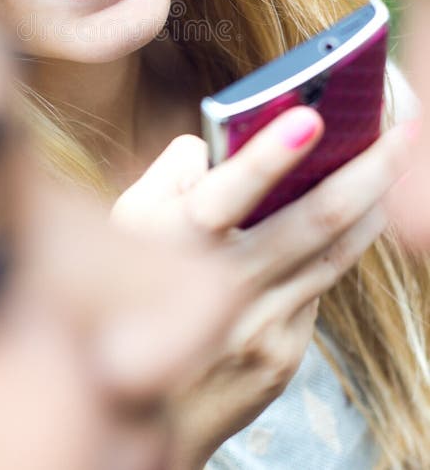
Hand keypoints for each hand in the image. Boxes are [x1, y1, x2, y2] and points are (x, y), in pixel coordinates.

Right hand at [111, 107, 405, 468]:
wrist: (145, 411)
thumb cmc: (131, 292)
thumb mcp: (127, 224)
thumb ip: (174, 172)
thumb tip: (225, 140)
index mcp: (175, 241)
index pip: (227, 192)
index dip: (269, 155)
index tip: (311, 119)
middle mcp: (224, 285)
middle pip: (313, 222)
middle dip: (368, 169)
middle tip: (404, 131)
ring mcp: (261, 325)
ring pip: (334, 253)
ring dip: (371, 202)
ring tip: (395, 158)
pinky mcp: (284, 354)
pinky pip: (319, 287)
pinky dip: (338, 246)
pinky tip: (352, 215)